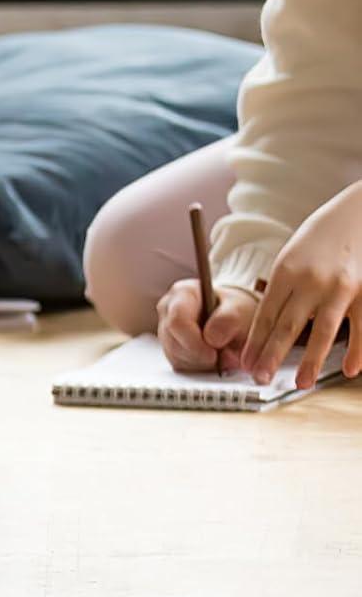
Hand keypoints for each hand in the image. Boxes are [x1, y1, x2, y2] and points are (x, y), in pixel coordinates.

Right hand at [156, 279, 257, 374]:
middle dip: (198, 354)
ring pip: (174, 355)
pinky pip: (177, 364)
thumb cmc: (237, 311)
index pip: (176, 321)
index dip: (193, 341)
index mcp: (183, 292)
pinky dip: (196, 366)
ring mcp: (166, 328)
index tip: (213, 353)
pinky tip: (209, 358)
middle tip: (219, 356)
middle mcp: (168, 308)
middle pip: (173, 341)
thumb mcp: (240, 310)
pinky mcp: (168, 346)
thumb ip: (228, 320)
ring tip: (218, 354)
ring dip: (198, 361)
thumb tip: (211, 338)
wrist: (238, 321)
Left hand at [242, 181, 361, 387]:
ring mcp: (340, 287)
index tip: (246, 363)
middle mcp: (310, 280)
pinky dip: (357, 351)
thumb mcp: (291, 257)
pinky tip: (349, 370)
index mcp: (285, 271)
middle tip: (259, 379)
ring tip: (300, 383)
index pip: (265, 315)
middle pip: (286, 326)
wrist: (358, 213)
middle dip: (270, 356)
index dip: (255, 342)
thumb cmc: (320, 237)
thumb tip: (270, 326)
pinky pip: (361, 327)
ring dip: (310, 361)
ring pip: (321, 331)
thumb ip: (283, 289)